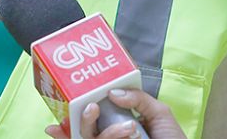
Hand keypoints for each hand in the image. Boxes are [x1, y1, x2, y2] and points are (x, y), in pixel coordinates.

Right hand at [46, 88, 185, 138]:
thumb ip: (137, 98)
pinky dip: (109, 138)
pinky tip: (121, 135)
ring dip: (107, 134)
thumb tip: (112, 92)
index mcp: (116, 125)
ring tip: (130, 129)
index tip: (67, 101)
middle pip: (85, 130)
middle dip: (84, 119)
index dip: (75, 111)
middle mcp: (110, 138)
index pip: (92, 119)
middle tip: (93, 107)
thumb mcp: (159, 112)